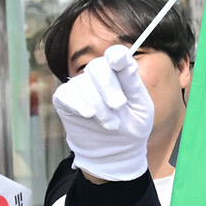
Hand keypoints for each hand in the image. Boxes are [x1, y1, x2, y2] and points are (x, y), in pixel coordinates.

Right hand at [52, 44, 156, 182]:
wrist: (115, 149)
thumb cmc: (131, 125)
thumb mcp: (141, 106)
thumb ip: (133, 83)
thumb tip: (126, 60)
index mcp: (120, 73)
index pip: (116, 55)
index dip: (116, 56)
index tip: (119, 60)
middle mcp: (98, 74)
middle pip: (97, 67)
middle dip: (109, 88)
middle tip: (118, 106)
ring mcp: (80, 84)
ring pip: (83, 83)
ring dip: (99, 106)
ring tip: (111, 124)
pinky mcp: (64, 98)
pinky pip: (67, 93)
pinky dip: (80, 105)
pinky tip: (89, 115)